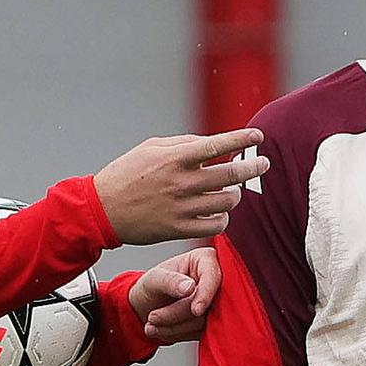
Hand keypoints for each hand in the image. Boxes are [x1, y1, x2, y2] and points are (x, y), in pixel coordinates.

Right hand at [93, 128, 268, 244]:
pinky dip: (223, 218)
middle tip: (263, 164)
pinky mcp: (179, 229)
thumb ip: (184, 143)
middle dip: (253, 168)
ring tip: (232, 191)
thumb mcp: (151, 147)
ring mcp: (181, 208)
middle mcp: (181, 182)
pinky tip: (220, 213)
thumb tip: (212, 144)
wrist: (102, 209)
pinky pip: (215, 226)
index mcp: (174, 158)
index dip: (242, 139)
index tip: (258, 136)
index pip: (217, 145)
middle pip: (231, 176)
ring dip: (235, 195)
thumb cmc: (127, 173)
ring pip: (227, 202)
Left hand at [128, 247, 219, 343]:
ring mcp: (214, 304)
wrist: (146, 305)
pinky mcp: (210, 323)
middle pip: (208, 304)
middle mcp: (215, 281)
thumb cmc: (151, 285)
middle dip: (178, 314)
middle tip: (153, 317)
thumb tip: (190, 287)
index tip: (196, 310)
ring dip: (174, 327)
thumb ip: (170, 281)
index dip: (205, 294)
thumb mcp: (154, 279)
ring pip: (202, 322)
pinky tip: (161, 329)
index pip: (213, 277)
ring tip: (152, 323)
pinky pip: (199, 334)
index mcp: (205, 260)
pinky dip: (177, 333)